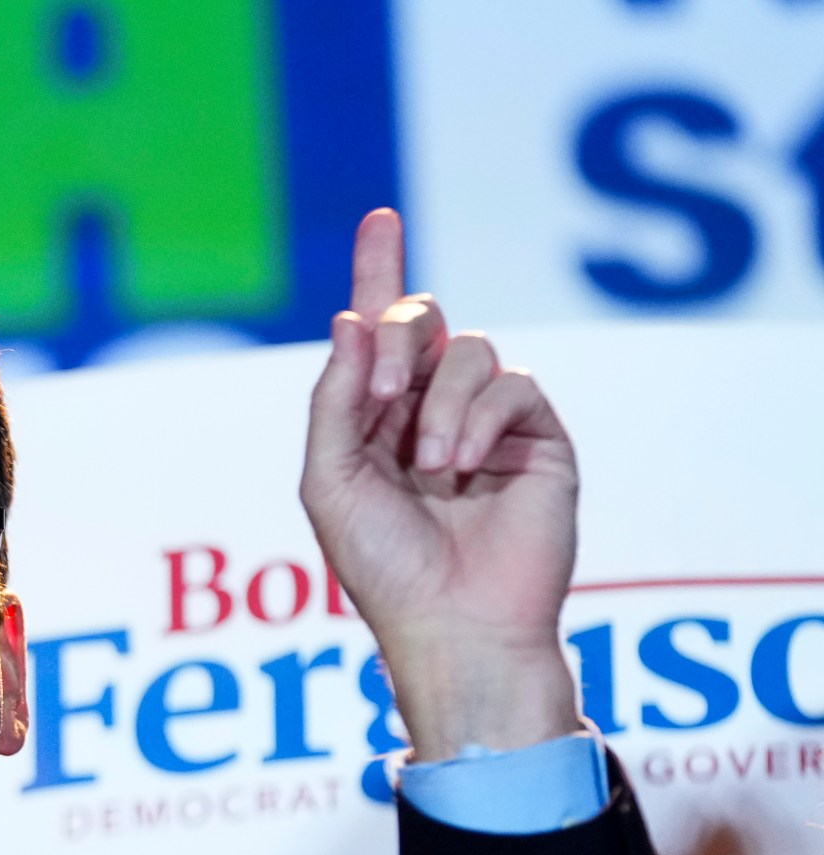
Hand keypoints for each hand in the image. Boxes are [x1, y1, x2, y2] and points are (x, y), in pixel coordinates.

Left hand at [301, 208, 583, 761]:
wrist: (452, 622)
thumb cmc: (382, 566)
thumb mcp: (329, 480)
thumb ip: (335, 400)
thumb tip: (350, 319)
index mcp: (375, 418)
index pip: (377, 330)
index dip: (378, 272)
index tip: (381, 217)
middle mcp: (430, 409)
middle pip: (422, 320)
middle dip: (397, 339)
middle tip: (384, 393)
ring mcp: (488, 420)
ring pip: (468, 348)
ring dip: (439, 401)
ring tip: (432, 466)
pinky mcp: (539, 435)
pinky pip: (513, 383)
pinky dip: (480, 418)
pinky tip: (464, 467)